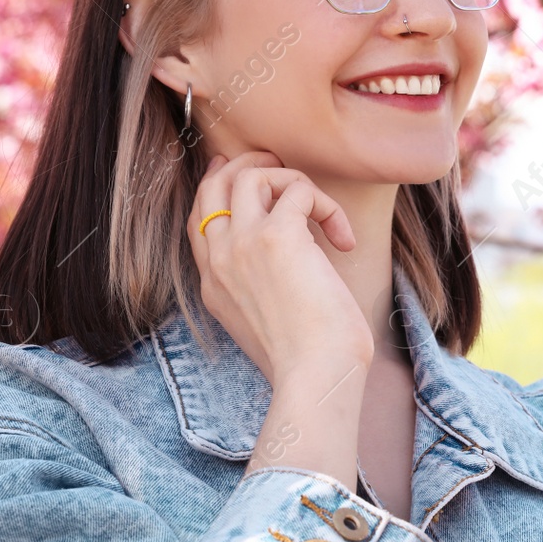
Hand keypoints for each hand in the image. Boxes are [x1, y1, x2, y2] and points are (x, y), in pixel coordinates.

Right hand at [187, 151, 371, 388]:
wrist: (313, 376)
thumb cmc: (306, 358)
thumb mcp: (266, 322)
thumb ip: (261, 287)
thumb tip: (296, 258)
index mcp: (212, 284)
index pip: (199, 219)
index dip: (216, 186)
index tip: (238, 168)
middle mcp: (219, 260)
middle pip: (213, 185)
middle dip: (247, 165)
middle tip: (283, 169)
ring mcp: (241, 245)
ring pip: (250, 175)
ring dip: (291, 179)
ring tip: (319, 208)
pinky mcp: (277, 236)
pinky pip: (298, 190)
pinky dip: (326, 206)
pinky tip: (343, 238)